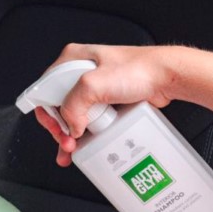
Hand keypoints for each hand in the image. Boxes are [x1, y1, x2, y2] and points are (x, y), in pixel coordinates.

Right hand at [35, 44, 176, 165]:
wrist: (167, 77)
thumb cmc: (139, 70)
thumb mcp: (95, 83)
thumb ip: (74, 104)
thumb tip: (70, 126)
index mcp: (72, 60)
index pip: (46, 90)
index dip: (48, 113)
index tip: (57, 129)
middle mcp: (81, 73)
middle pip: (58, 107)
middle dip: (60, 129)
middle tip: (67, 143)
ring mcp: (95, 89)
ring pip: (74, 116)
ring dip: (71, 137)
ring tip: (73, 151)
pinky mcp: (108, 102)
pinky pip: (91, 121)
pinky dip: (86, 136)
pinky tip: (86, 146)